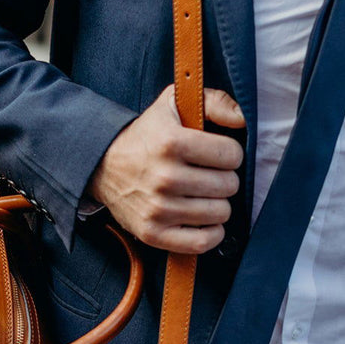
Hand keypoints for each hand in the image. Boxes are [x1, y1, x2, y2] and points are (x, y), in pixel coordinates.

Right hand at [87, 83, 245, 254]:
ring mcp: (158, 208)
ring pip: (220, 213)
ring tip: (201, 194)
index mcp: (172, 143)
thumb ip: (214, 102)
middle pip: (228, 185)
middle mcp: (165, 177)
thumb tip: (241, 120)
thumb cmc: (147, 135)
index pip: (232, 155)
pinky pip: (203, 242)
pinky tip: (202, 219)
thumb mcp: (174, 104)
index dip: (229, 153)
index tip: (214, 154)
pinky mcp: (153, 232)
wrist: (103, 165)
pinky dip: (210, 233)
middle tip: (206, 174)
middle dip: (223, 178)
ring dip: (216, 204)